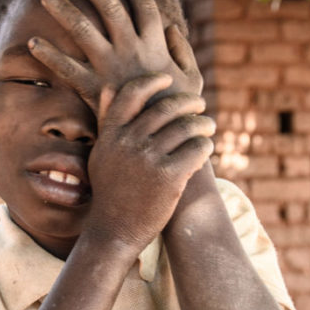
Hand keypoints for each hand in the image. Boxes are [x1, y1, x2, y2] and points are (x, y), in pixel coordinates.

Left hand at [29, 0, 202, 114]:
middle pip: (110, 8)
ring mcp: (110, 68)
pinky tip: (34, 43)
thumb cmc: (181, 113)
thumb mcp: (192, 79)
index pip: (145, 6)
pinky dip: (50, 55)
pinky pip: (67, 69)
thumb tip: (173, 28)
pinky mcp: (94, 89)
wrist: (164, 144)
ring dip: (64, 10)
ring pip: (83, 31)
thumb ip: (182, 52)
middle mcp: (131, 50)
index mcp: (155, 45)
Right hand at [78, 73, 215, 253]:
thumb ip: (107, 120)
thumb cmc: (111, 191)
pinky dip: (205, 146)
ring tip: (208, 126)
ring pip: (187, 127)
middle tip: (200, 106)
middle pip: (167, 108)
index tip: (167, 78)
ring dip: (203, 124)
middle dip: (189, 103)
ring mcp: (149, 159)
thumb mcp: (101, 153)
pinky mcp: (169, 177)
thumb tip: (108, 86)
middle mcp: (128, 143)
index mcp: (111, 135)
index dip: (152, 81)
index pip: (132, 94)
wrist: (115, 231)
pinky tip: (206, 149)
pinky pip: (197, 149)